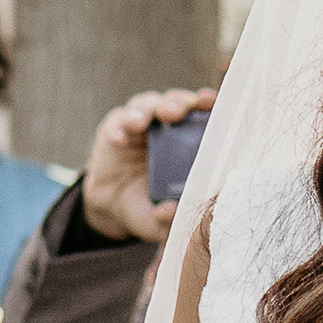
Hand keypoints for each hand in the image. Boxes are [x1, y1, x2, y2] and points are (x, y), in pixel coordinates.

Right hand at [81, 85, 212, 245]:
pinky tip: (120, 138)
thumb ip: (166, 220)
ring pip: (146, 105)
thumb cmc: (147, 205)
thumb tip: (170, 212)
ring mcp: (139, 126)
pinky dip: (119, 128)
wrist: (112, 206)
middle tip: (175, 113)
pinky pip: (117, 122)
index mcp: (188, 142)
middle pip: (174, 103)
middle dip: (176, 103)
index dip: (207, 105)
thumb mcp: (157, 219)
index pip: (202, 115)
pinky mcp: (114, 129)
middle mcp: (166, 126)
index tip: (210, 102)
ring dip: (145, 111)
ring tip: (139, 123)